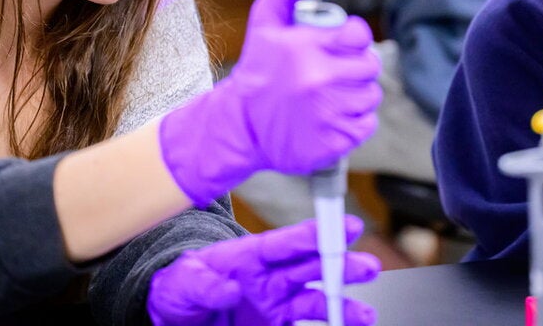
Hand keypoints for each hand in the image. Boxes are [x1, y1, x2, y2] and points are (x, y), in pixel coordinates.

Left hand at [147, 216, 379, 325]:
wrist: (174, 318)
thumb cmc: (178, 291)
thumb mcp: (181, 281)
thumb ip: (204, 282)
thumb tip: (230, 287)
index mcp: (250, 256)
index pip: (287, 243)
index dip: (315, 234)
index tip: (344, 227)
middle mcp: (270, 277)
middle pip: (311, 268)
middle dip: (340, 265)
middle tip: (367, 266)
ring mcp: (276, 302)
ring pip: (316, 299)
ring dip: (341, 304)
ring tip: (365, 314)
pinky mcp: (277, 324)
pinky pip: (306, 325)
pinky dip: (328, 325)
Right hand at [158, 0, 381, 205]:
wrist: (240, 126)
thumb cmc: (258, 68)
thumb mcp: (265, 19)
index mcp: (306, 48)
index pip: (359, 35)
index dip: (352, 38)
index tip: (337, 45)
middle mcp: (319, 80)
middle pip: (368, 66)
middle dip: (353, 66)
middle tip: (330, 71)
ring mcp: (328, 114)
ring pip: (370, 95)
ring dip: (355, 93)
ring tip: (328, 95)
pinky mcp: (335, 142)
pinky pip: (367, 124)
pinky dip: (354, 121)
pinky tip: (330, 116)